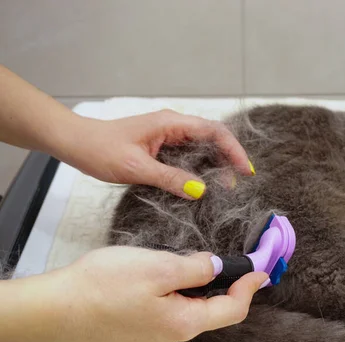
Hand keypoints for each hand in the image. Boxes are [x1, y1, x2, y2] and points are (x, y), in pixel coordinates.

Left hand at [0, 66, 253, 198]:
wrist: (75, 143)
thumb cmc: (100, 149)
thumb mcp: (136, 168)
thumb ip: (169, 178)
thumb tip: (201, 190)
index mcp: (170, 123)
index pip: (213, 131)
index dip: (233, 150)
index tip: (244, 171)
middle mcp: (173, 126)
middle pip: (212, 138)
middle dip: (228, 159)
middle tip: (238, 184)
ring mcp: (167, 136)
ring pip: (201, 148)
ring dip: (215, 165)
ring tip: (226, 187)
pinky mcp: (161, 146)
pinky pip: (188, 155)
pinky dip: (200, 169)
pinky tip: (203, 184)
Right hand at [18, 247, 267, 341]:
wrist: (53, 310)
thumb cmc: (103, 287)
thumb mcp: (159, 267)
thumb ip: (196, 268)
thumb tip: (217, 267)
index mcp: (184, 323)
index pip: (232, 309)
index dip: (249, 287)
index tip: (261, 270)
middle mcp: (171, 338)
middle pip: (209, 310)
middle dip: (217, 284)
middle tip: (221, 259)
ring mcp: (150, 340)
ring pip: (184, 310)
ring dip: (188, 287)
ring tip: (173, 263)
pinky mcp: (133, 335)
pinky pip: (162, 313)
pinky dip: (167, 295)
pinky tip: (149, 280)